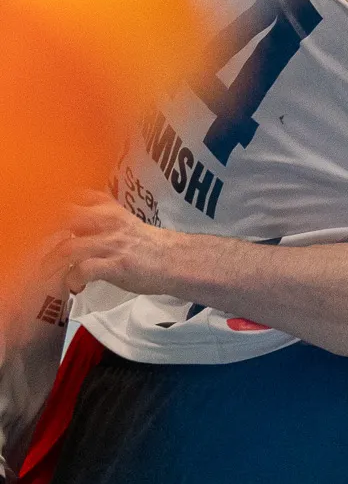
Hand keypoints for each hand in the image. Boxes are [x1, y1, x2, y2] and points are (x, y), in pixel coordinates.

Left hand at [48, 197, 192, 296]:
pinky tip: (75, 286)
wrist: (176, 261)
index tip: (39, 220)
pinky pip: (83, 271)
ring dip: (52, 265)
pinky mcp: (116, 265)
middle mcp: (107, 222)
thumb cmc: (148, 246)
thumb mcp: (122, 223)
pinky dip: (73, 280)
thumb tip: (67, 228)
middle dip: (43, 233)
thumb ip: (97, 220)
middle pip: (63, 216)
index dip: (52, 206)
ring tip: (49, 275)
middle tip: (35, 249)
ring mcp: (111, 244)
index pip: (74, 196)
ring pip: (68, 248)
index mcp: (108, 209)